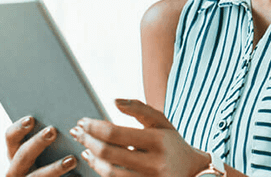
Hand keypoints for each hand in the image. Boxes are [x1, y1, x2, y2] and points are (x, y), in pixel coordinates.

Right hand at [5, 116, 76, 175]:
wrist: (58, 176)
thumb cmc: (54, 155)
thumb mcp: (50, 144)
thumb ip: (51, 132)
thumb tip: (69, 118)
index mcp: (17, 151)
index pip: (11, 137)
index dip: (18, 128)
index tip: (31, 119)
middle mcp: (17, 168)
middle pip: (22, 155)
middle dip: (36, 143)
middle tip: (52, 131)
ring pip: (36, 176)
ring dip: (54, 168)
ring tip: (72, 160)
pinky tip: (77, 175)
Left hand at [70, 99, 209, 176]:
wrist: (191, 172)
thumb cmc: (172, 143)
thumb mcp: (162, 121)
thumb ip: (139, 108)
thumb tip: (114, 100)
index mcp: (158, 140)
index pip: (117, 133)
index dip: (95, 127)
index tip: (83, 121)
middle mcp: (153, 163)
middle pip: (108, 153)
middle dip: (88, 140)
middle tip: (78, 132)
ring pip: (108, 172)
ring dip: (91, 157)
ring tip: (84, 145)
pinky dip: (99, 170)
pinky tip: (94, 160)